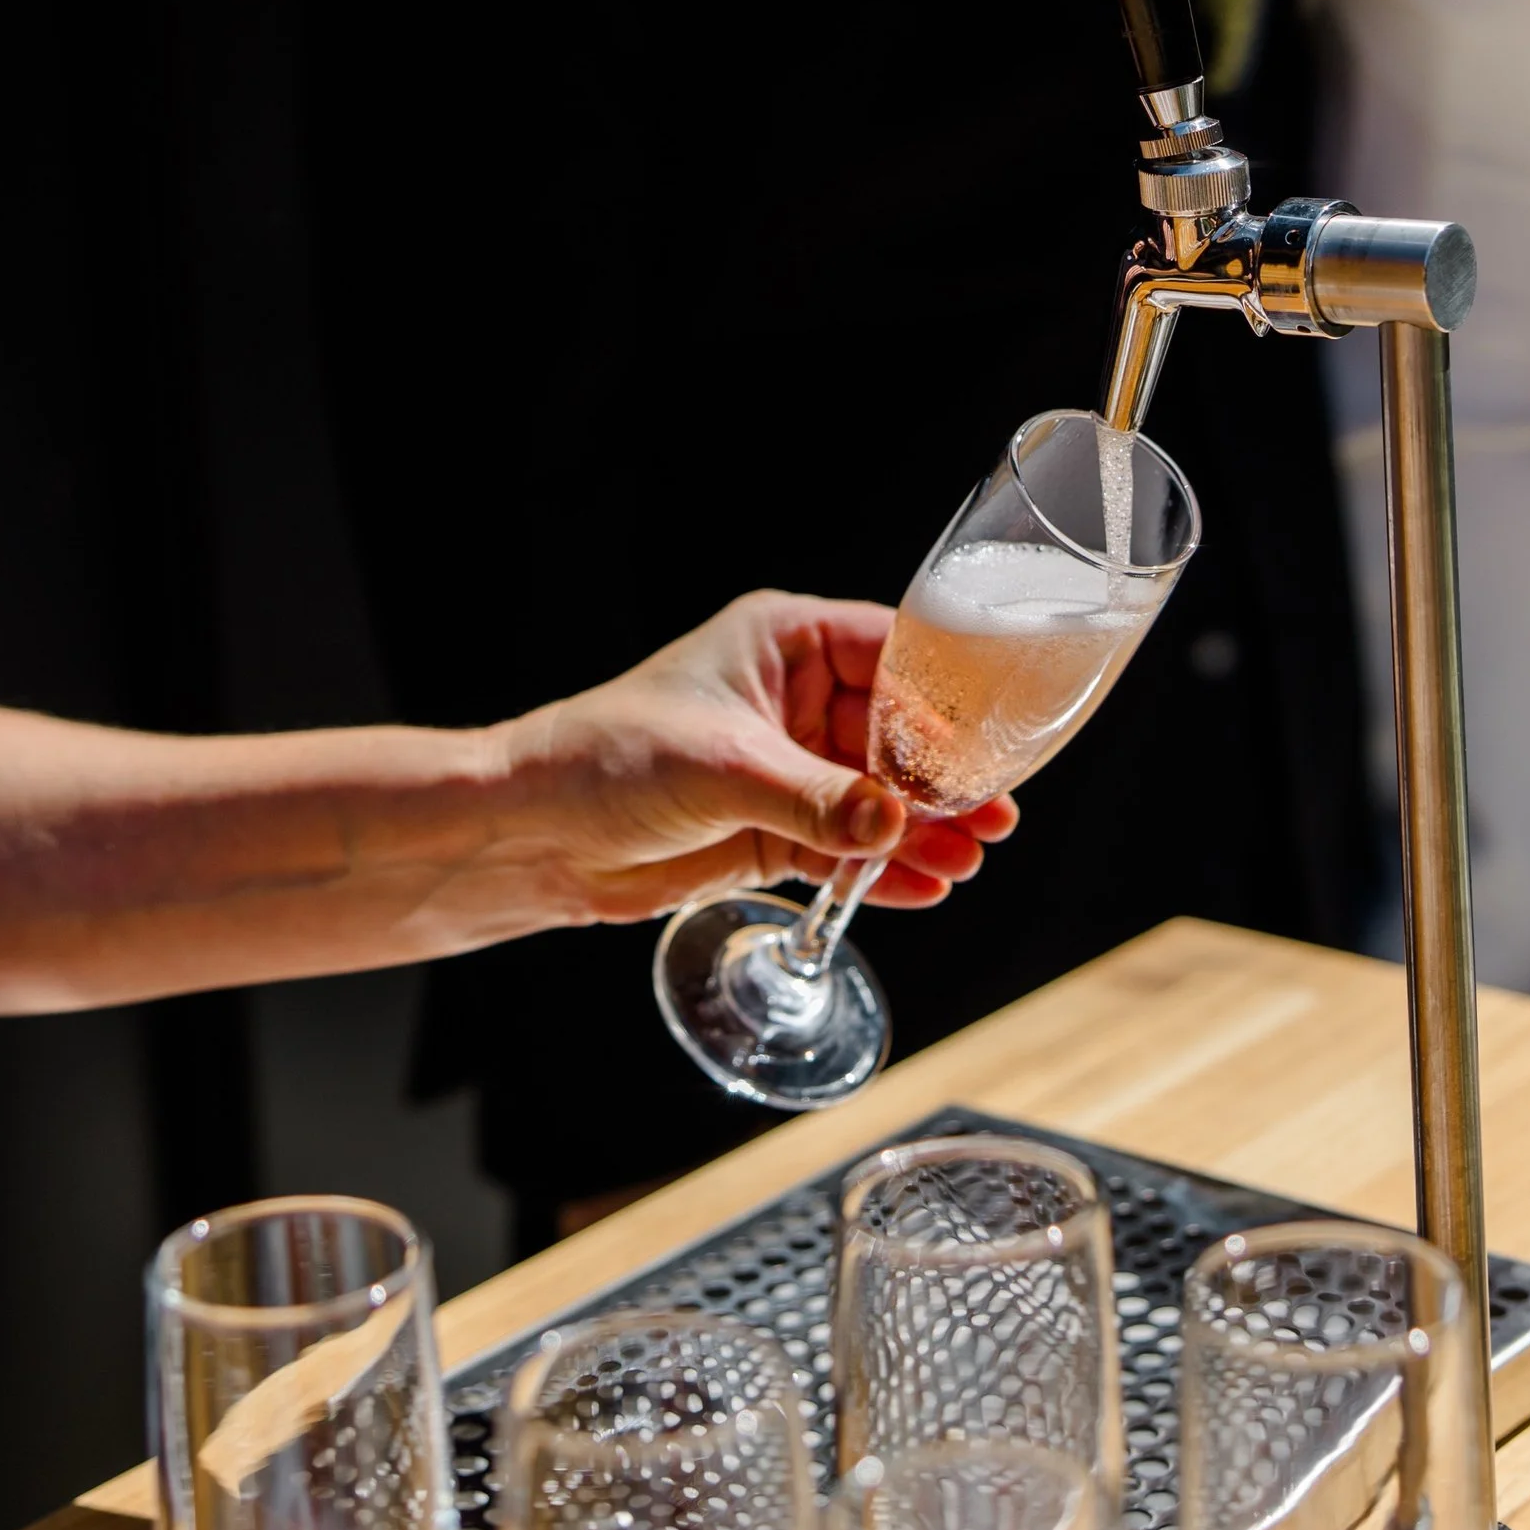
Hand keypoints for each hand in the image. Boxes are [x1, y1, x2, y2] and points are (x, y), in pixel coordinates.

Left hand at [494, 592, 1015, 927]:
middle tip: (995, 814)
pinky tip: (925, 887)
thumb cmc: (608, 759)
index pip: (893, 653)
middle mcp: (797, 700)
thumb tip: (896, 824)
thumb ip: (815, 800)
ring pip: (879, 796)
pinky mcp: (774, 829)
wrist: (534, 833)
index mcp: (787, 643)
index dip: (946, 699)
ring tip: (971, 858)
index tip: (990, 743)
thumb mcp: (723, 769)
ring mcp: (790, 768)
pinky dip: (883, 868)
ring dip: (924, 829)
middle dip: (944, 778)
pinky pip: (847, 846)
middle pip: (899, 732)